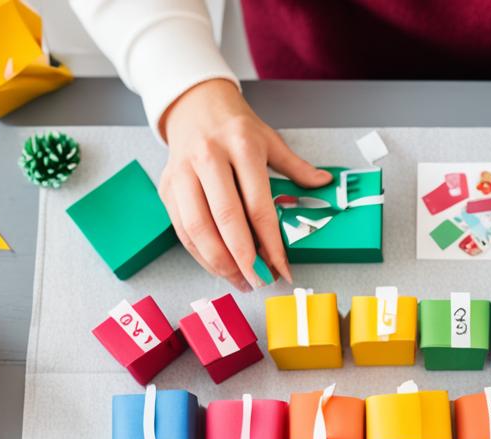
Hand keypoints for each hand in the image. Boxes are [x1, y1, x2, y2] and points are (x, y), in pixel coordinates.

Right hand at [159, 79, 331, 289]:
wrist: (194, 106)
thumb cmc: (234, 127)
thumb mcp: (270, 139)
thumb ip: (296, 167)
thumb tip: (323, 184)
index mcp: (240, 147)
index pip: (258, 206)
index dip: (271, 243)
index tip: (282, 268)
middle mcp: (208, 159)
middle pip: (225, 219)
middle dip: (244, 258)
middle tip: (260, 281)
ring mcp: (183, 173)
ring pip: (197, 228)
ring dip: (219, 262)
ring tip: (240, 279)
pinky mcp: (167, 187)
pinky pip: (182, 229)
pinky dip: (200, 253)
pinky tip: (219, 266)